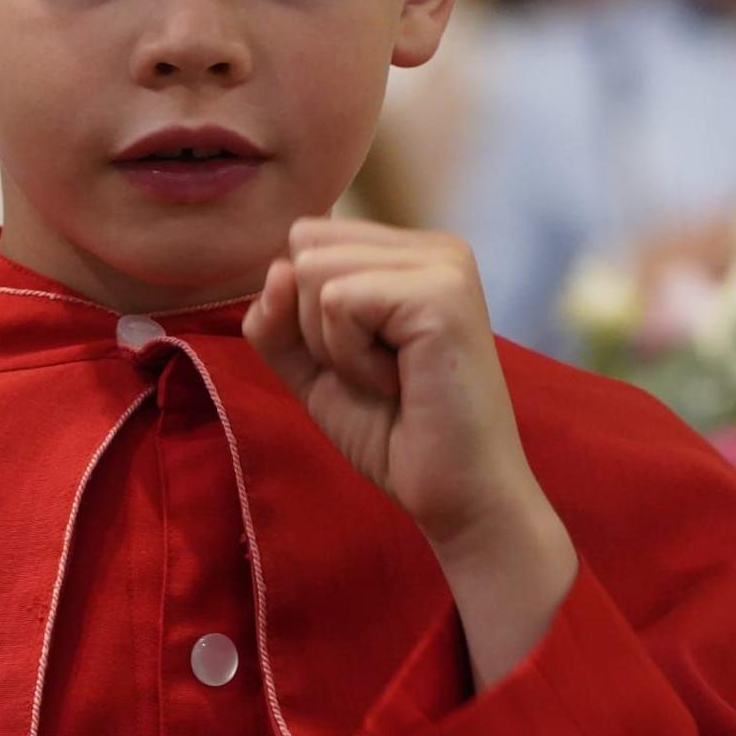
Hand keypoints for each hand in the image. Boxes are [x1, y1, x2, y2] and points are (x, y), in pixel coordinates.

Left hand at [242, 216, 577, 684]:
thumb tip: (278, 269)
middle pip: (304, 246)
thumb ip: (277, 316)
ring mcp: (443, 265)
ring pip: (314, 271)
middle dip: (313, 325)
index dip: (303, 311)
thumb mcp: (312, 365)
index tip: (363, 358)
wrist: (458, 497)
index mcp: (410, 253)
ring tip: (390, 377)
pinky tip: (399, 383)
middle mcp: (434, 247)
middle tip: (376, 372)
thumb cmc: (394, 434)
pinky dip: (350, 358)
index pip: (307, 239)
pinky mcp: (441, 293)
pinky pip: (338, 303)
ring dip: (333, 346)